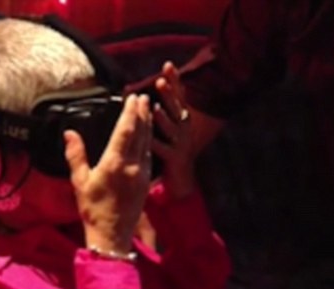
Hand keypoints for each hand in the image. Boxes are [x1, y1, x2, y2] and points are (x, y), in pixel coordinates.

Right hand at [65, 94, 151, 253]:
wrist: (112, 234)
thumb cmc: (93, 210)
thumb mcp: (79, 182)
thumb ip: (76, 155)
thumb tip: (69, 133)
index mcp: (114, 164)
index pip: (126, 130)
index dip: (130, 112)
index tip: (133, 97)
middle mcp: (131, 166)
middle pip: (140, 133)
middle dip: (142, 113)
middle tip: (144, 97)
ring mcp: (141, 174)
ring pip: (147, 143)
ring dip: (148, 125)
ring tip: (148, 110)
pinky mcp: (146, 182)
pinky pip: (148, 155)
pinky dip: (149, 141)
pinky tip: (148, 136)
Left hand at [152, 61, 195, 199]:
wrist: (183, 179)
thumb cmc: (174, 151)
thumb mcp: (171, 127)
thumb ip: (165, 110)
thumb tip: (154, 91)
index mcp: (182, 119)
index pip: (179, 95)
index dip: (174, 81)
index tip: (168, 65)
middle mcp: (183, 129)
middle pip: (177, 108)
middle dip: (170, 94)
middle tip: (161, 81)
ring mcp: (180, 144)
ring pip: (172, 128)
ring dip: (164, 118)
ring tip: (155, 108)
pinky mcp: (175, 159)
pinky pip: (165, 150)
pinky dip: (157, 144)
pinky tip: (149, 139)